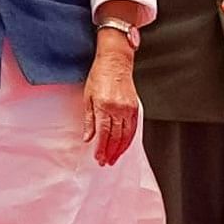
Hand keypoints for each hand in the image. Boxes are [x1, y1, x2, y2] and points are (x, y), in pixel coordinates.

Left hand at [84, 46, 143, 167]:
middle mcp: (118, 108)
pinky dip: (128, 140)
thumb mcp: (87, 97)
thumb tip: (88, 137)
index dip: (101, 148)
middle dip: (110, 152)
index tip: (98, 158)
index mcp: (104, 106)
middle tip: (105, 162)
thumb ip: (89, 119)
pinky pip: (133, 128)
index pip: (103, 133)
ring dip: (120, 149)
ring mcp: (128, 108)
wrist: (115, 61)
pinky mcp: (135, 107)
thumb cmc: (99, 76)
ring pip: (126, 135)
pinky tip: (123, 146)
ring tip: (114, 158)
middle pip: (115, 137)